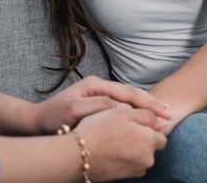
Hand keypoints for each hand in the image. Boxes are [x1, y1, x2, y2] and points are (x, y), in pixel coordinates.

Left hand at [33, 76, 171, 133]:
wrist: (37, 121)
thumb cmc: (54, 118)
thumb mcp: (75, 111)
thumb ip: (98, 107)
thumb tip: (120, 107)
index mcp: (95, 85)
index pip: (127, 93)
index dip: (146, 103)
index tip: (163, 112)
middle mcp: (98, 86)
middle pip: (130, 93)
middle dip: (150, 103)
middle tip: (169, 113)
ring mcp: (98, 93)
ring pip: (128, 98)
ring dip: (145, 106)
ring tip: (162, 114)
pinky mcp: (97, 103)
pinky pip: (121, 105)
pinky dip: (135, 110)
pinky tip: (144, 118)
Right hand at [73, 107, 167, 180]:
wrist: (78, 155)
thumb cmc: (99, 129)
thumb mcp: (123, 112)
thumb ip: (147, 114)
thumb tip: (163, 121)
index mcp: (150, 139)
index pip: (161, 134)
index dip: (147, 127)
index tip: (132, 123)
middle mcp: (148, 158)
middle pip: (151, 146)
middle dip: (142, 139)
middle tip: (121, 130)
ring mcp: (137, 170)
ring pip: (141, 156)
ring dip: (133, 149)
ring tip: (113, 140)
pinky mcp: (126, 177)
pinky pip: (131, 164)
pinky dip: (124, 158)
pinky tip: (111, 151)